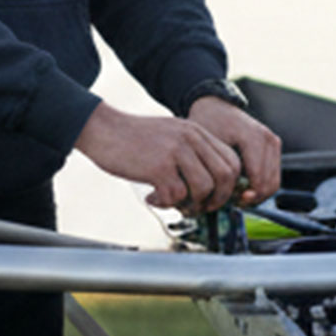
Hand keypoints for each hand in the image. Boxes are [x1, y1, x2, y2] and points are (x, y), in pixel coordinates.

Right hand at [74, 102, 249, 211]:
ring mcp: (176, 152)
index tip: (214, 198)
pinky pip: (176, 195)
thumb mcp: (171, 137)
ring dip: (191, 203)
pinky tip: (152, 197)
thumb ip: (191, 154)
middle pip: (225, 177)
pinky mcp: (158, 166)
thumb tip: (209, 188)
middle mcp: (191, 139)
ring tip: (172, 202)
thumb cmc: (133, 138)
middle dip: (215, 200)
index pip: (232, 162)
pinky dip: (165, 203)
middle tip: (197, 207)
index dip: (229, 186)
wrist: (102, 129)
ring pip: (204, 188)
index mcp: (197, 132)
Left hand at [187, 97, 281, 205]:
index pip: (259, 178)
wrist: (215, 107)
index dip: (248, 197)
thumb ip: (220, 170)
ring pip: (274, 182)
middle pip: (270, 183)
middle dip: (254, 198)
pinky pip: (273, 174)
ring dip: (258, 193)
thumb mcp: (207, 146)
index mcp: (253, 137)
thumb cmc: (208, 124)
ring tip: (238, 195)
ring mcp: (273, 141)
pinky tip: (244, 186)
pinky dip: (261, 185)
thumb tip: (228, 196)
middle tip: (234, 201)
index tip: (232, 202)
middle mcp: (268, 138)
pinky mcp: (274, 146)